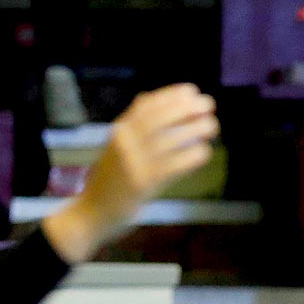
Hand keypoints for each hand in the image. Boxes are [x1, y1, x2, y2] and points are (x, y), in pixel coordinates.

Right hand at [48, 82, 217, 260]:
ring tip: (212, 125)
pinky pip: (173, 165)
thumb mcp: (114, 146)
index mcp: (119, 131)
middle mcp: (125, 143)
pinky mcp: (143, 184)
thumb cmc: (107, 181)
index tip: (192, 91)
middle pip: (160, 117)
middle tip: (209, 104)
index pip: (147, 105)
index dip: (171, 95)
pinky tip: (204, 152)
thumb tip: (147, 97)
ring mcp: (133, 163)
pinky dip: (192, 156)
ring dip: (195, 129)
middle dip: (187, 107)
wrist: (91, 213)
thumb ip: (131, 125)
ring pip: (170, 139)